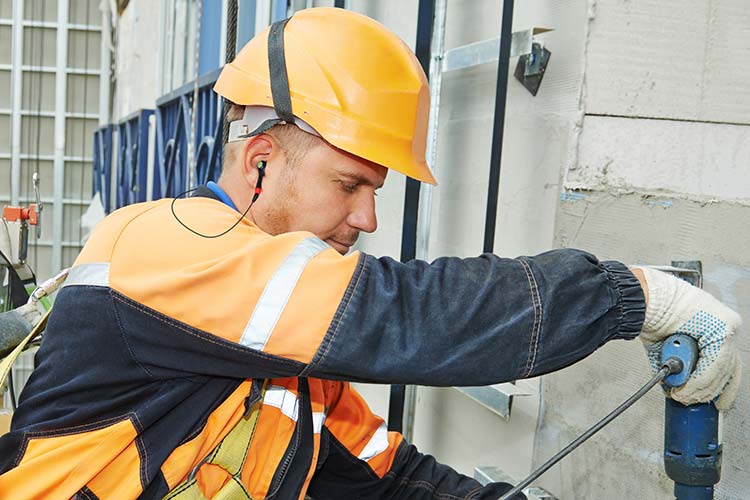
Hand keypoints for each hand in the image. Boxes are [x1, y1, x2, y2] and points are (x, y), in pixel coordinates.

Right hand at [637, 267, 741, 409]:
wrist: (645, 298)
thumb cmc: (651, 312)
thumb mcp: (666, 345)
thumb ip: (676, 364)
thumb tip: (676, 385)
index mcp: (713, 327)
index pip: (725, 363)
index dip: (717, 386)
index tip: (715, 402)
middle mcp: (724, 326)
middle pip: (727, 369)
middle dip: (708, 390)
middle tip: (690, 400)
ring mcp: (726, 326)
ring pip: (721, 369)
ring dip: (699, 387)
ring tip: (682, 394)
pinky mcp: (722, 329)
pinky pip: (714, 365)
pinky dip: (699, 380)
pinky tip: (685, 387)